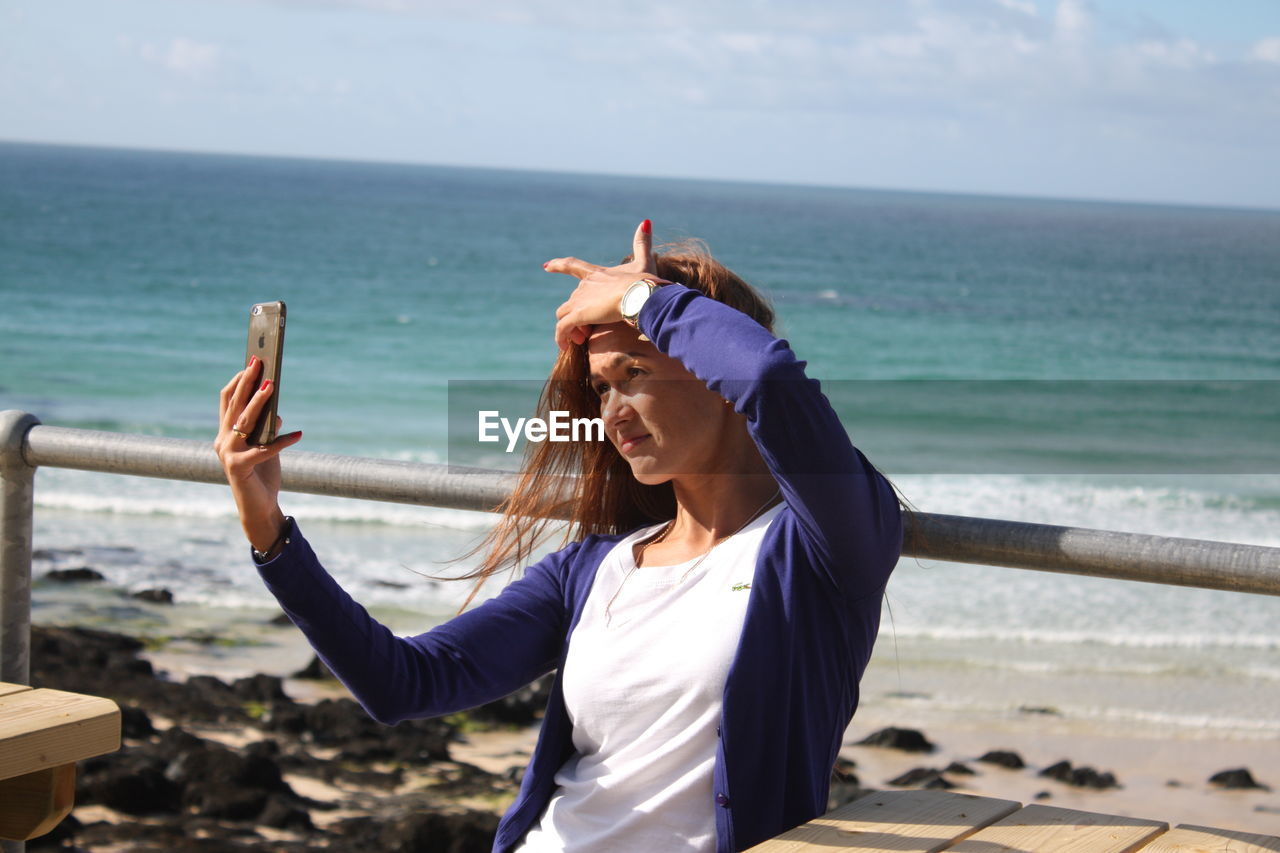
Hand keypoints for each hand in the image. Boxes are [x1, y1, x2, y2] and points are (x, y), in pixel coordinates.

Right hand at [215, 356, 302, 552]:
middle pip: (235, 404)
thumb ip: (267, 428)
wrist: (259, 507)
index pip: (227, 399)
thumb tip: (277, 412)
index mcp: (225, 432)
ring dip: (259, 402)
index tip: (252, 362)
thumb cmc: (262, 474)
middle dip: (248, 381)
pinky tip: (298, 434)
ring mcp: (228, 454)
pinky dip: (282, 441)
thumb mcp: (266, 446)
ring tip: (273, 386)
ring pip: (244, 421)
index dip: (238, 380)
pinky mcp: (239, 468)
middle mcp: (222, 440)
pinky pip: (265, 449)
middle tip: (260, 363)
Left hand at [545, 220, 669, 349]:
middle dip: (577, 315)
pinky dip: (562, 338)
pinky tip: (567, 346)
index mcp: (597, 274)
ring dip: (569, 328)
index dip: (559, 265)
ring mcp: (580, 300)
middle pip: (571, 300)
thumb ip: (642, 244)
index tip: (546, 266)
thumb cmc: (645, 281)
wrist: (641, 295)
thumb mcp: (645, 262)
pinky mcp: (579, 314)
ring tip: (581, 338)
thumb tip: (646, 221)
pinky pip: (562, 329)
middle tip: (589, 329)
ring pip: (563, 315)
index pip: (573, 265)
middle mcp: (585, 286)